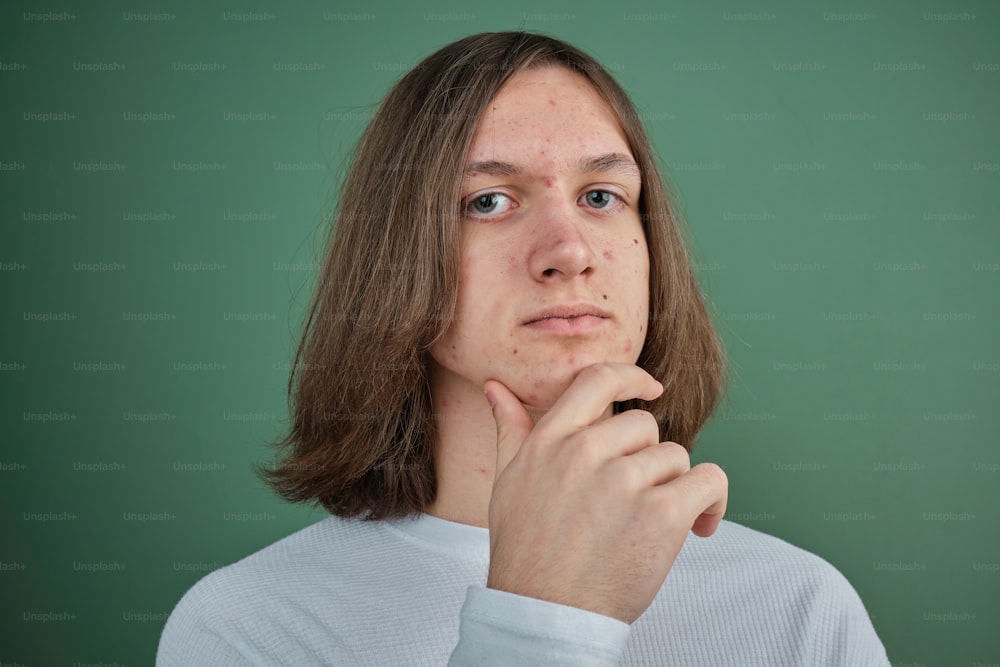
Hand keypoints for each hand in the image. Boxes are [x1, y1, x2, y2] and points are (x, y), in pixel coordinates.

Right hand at [484, 362, 727, 623]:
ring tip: (653, 523)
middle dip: (647, 459)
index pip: (599, 380)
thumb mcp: (508, 483)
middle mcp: (586, 451)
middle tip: (635, 498)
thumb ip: (510, 430)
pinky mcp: (661, 513)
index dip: (632, 377)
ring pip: (676, 456)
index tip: (650, 387)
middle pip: (645, 425)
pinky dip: (712, 502)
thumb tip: (497, 388)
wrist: (544, 613)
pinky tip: (699, 525)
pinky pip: (709, 481)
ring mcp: (624, 480)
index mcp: (551, 439)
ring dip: (673, 487)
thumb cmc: (525, 551)